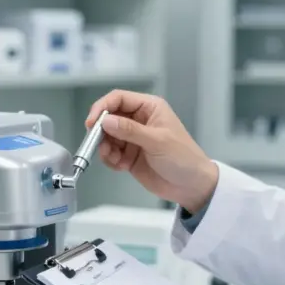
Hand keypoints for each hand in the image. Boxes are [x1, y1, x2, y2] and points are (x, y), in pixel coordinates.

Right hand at [86, 91, 217, 212]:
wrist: (191, 186)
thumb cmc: (183, 158)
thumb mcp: (157, 141)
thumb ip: (130, 130)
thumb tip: (106, 121)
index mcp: (149, 108)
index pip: (119, 99)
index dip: (102, 107)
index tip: (93, 122)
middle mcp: (139, 120)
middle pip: (109, 117)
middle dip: (101, 130)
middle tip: (96, 143)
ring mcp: (133, 138)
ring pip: (107, 136)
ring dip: (105, 148)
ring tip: (114, 158)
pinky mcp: (129, 155)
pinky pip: (111, 153)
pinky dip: (110, 159)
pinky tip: (120, 166)